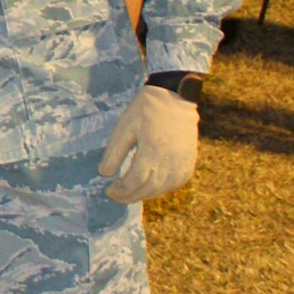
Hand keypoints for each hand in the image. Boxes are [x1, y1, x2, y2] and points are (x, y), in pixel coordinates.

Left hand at [98, 85, 198, 202]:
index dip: (121, 190)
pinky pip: (175, 183)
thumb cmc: (146, 110)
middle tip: (116, 196)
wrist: (175, 97)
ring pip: (163, 189)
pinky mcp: (190, 162)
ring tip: (129, 193)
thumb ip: (115, 152)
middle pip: (149, 188)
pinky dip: (161, 189)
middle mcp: (171, 160)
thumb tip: (104, 174)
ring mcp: (183, 162)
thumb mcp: (125, 126)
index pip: (135, 180)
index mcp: (153, 150)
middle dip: (130, 196)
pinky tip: (149, 187)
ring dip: (144, 195)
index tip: (109, 190)